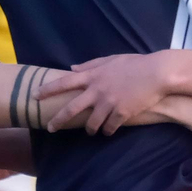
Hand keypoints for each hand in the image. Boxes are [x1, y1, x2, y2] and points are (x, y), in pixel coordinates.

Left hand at [42, 53, 175, 133]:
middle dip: (58, 120)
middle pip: (71, 109)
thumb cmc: (135, 64)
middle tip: (50, 127)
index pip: (64, 83)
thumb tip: (72, 68)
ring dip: (90, 129)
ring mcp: (109, 104)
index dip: (48, 90)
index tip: (34, 96)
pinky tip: (109, 129)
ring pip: (91, 124)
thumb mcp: (110, 59)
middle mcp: (97, 91)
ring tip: (92, 131)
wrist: (157, 73)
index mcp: (92, 76)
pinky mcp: (122, 114)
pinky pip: (109, 128)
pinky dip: (108, 130)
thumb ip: (90, 65)